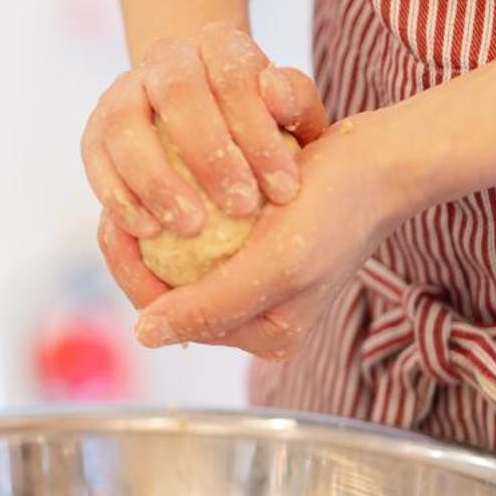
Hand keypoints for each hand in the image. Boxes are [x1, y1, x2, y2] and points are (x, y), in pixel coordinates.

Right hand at [81, 20, 328, 239]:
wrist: (207, 134)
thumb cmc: (262, 132)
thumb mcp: (295, 118)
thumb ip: (295, 103)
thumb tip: (272, 89)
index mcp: (217, 43)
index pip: (233, 74)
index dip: (258, 132)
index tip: (284, 190)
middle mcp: (165, 58)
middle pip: (176, 91)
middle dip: (209, 153)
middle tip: (241, 207)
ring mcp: (122, 92)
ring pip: (123, 124)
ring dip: (155, 178)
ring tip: (190, 227)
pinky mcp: (95, 134)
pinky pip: (96, 160)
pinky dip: (119, 196)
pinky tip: (148, 231)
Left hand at [126, 109, 423, 361]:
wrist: (383, 160)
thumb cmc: (336, 209)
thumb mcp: (275, 263)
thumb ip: (211, 306)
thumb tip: (144, 335)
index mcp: (264, 334)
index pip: (172, 318)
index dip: (131, 275)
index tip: (112, 224)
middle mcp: (260, 316)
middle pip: (173, 293)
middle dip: (140, 254)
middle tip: (114, 207)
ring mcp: (260, 281)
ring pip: (184, 263)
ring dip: (156, 231)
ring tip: (132, 194)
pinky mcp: (261, 245)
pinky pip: (204, 237)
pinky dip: (183, 213)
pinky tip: (162, 182)